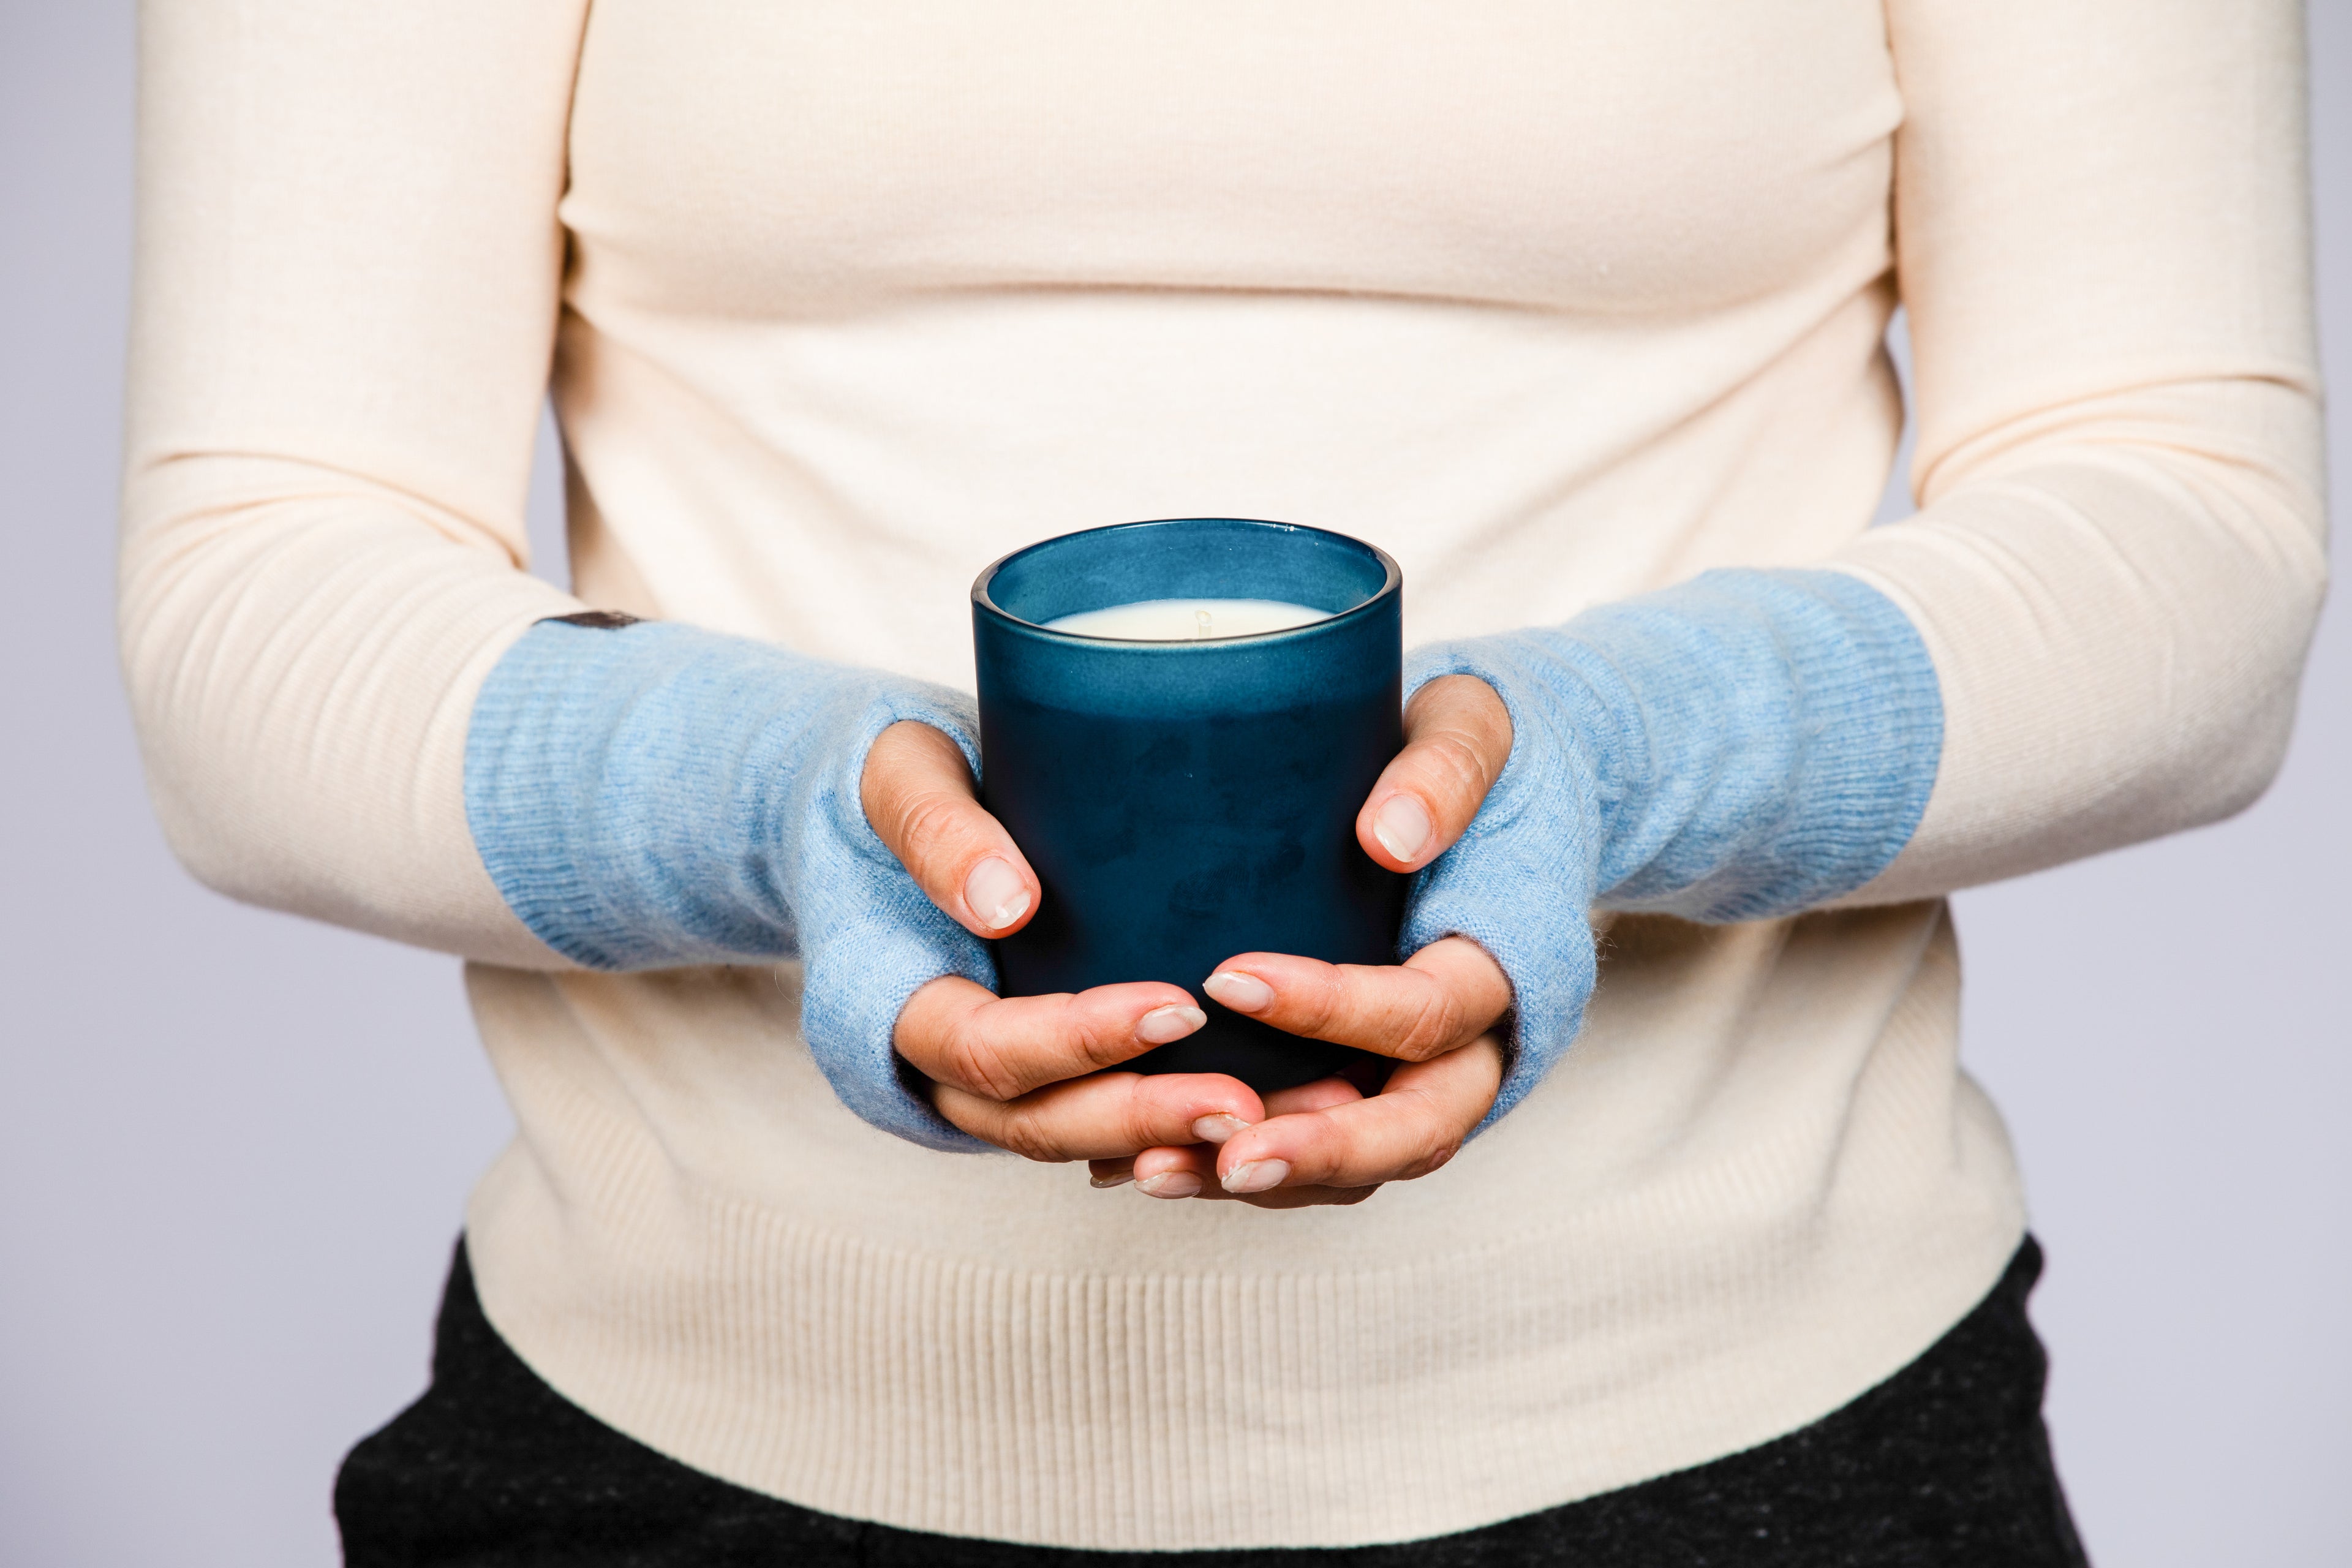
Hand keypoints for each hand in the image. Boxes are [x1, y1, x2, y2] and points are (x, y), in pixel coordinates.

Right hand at [862, 720, 1268, 1161]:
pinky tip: (1296, 1113)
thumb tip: (1006, 905)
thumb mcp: (905, 774)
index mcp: (906, 1005)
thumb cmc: (912, 779)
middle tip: (1244, 1103)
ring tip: (1294, 1121)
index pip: (987, 1050)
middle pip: (1045, 1122)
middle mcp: (955, 1071)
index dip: (1076, 1041)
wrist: (921, 801)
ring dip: (1188, 1142)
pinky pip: (1128, 1125)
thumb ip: (938, 830)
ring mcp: (1014, 1084)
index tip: (1175, 1006)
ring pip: (1094, 1142)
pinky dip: (1199, 1128)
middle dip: (1146, 1118)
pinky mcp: (1068, 1074)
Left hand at [1089, 675, 1517, 1207]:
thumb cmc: (1467, 749)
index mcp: (1500, 964)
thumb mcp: (1470, 725)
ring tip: (1153, 1169)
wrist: (1486, 791)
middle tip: (1224, 1153)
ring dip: (1262, 1178)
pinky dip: (1237, 1167)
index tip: (1230, 977)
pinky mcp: (1367, 1088)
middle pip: (1413, 1131)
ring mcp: (1421, 1080)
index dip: (1337, 1008)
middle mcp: (1473, 1046)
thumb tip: (1389, 837)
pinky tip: (1144, 1161)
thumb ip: (1445, 769)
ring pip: (1358, 1167)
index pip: (1426, 1012)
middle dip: (1317, 1151)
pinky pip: (1314, 1149)